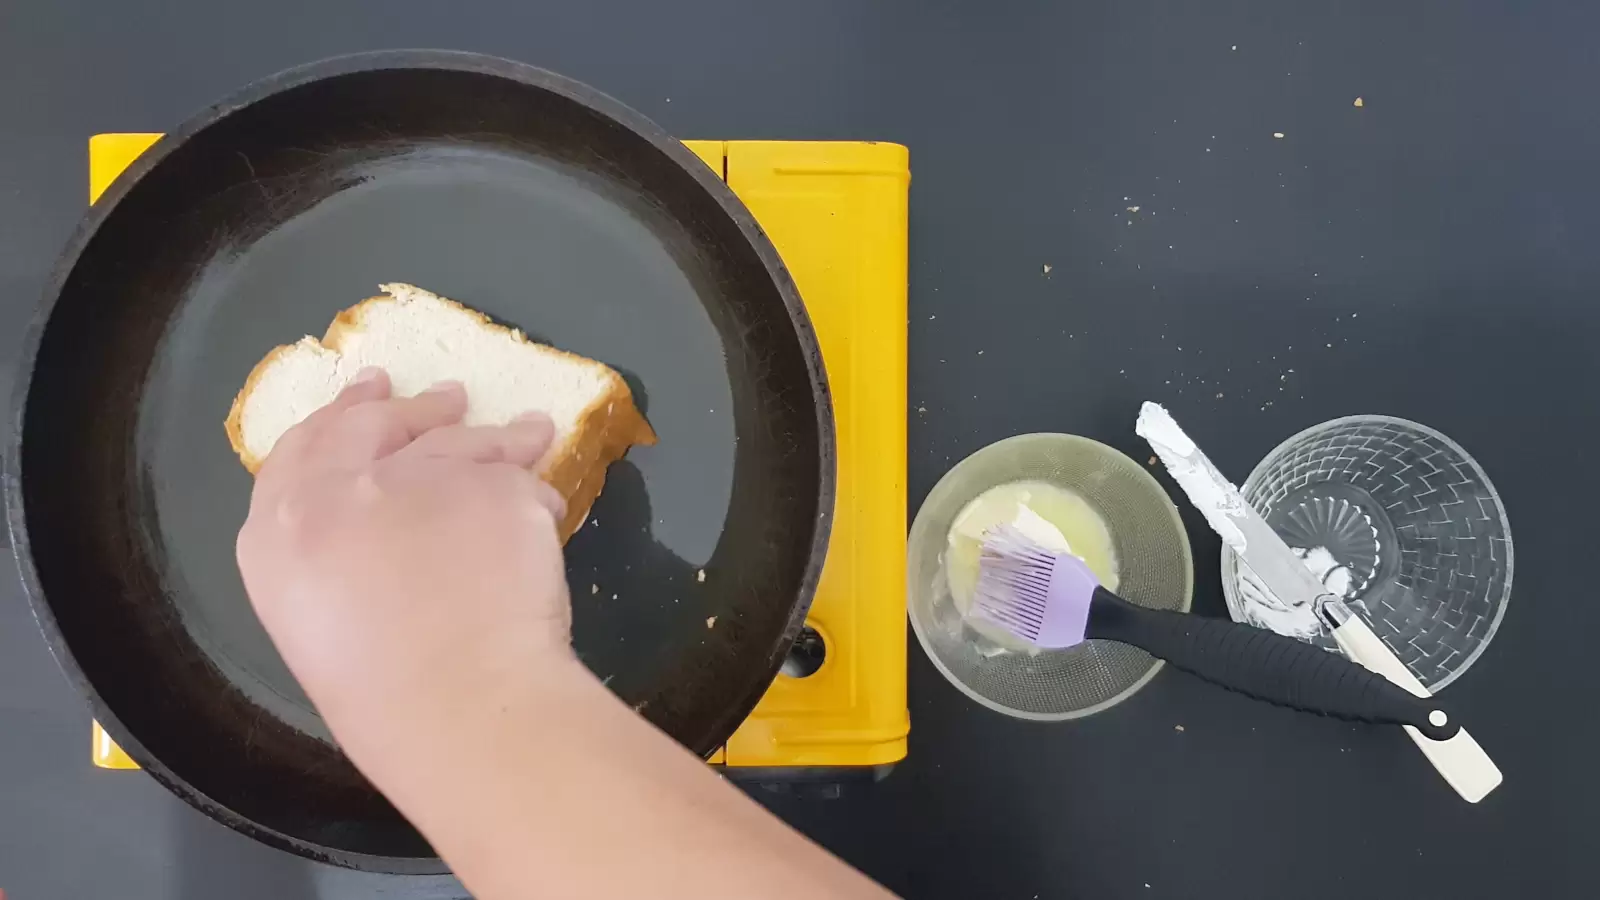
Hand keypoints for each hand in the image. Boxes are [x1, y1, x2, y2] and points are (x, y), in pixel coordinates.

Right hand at [235, 367, 577, 773]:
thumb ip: (335, 558)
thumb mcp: (317, 623)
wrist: (458, 703)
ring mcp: (420, 479)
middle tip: (444, 398)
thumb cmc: (384, 698)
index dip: (337, 417)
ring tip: (526, 432)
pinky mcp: (493, 485)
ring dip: (492, 436)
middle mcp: (340, 491)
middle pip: (374, 427)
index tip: (367, 393)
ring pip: (459, 442)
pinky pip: (516, 478)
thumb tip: (379, 540)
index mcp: (279, 535)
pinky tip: (545, 505)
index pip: (301, 452)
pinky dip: (533, 491)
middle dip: (410, 409)